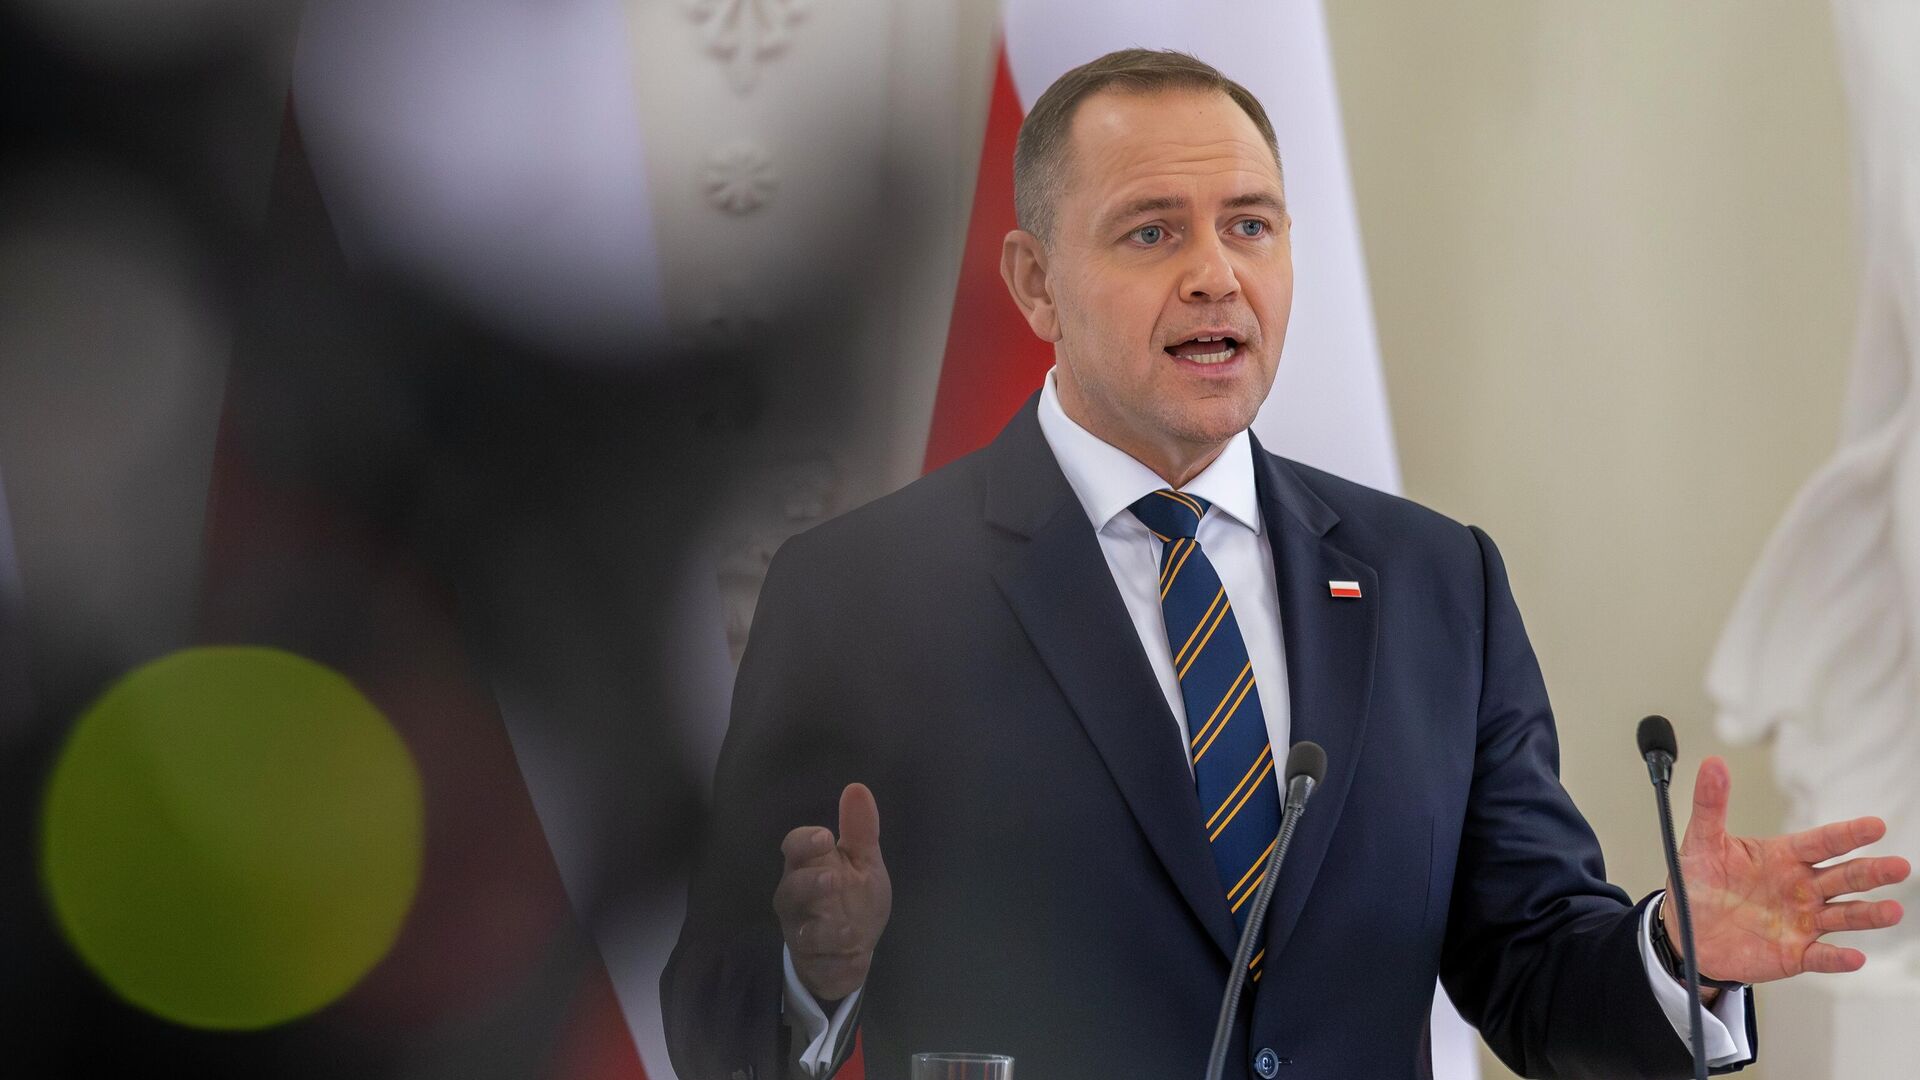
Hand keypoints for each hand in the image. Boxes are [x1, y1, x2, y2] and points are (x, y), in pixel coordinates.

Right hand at [774, 783, 891, 1000]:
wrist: (853, 951)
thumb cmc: (853, 899)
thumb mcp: (864, 863)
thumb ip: (861, 830)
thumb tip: (857, 788)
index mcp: (809, 867)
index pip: (794, 848)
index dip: (804, 842)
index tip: (825, 837)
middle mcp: (797, 898)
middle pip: (788, 889)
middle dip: (808, 883)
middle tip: (833, 878)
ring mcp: (800, 930)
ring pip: (799, 928)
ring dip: (823, 929)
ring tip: (846, 925)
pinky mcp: (811, 959)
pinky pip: (816, 957)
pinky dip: (833, 954)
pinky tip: (851, 947)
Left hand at [1668, 756, 1910, 984]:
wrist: (1687, 933)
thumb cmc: (1699, 883)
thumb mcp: (1701, 843)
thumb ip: (1711, 805)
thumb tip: (1713, 763)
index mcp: (1784, 857)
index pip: (1822, 842)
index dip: (1848, 835)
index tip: (1876, 826)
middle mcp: (1801, 888)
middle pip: (1844, 877)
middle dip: (1872, 872)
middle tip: (1900, 866)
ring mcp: (1802, 921)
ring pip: (1843, 915)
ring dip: (1868, 914)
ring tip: (1893, 911)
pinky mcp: (1795, 953)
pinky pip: (1821, 956)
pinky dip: (1837, 958)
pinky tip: (1854, 957)